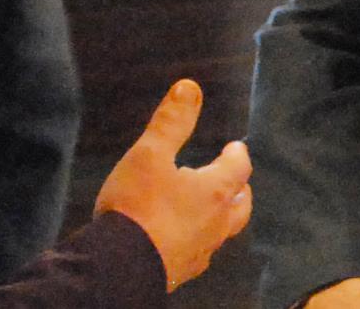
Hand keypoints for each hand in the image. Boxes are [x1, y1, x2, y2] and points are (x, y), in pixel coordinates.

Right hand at [93, 79, 252, 291]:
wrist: (118, 265)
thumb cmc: (137, 205)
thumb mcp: (150, 153)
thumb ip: (171, 122)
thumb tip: (190, 87)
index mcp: (214, 192)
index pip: (239, 168)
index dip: (237, 154)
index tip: (235, 147)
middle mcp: (216, 224)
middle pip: (241, 206)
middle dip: (240, 189)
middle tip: (235, 180)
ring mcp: (201, 251)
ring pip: (222, 231)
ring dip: (221, 216)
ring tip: (208, 207)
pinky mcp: (181, 271)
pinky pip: (200, 252)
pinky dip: (199, 238)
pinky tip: (183, 236)